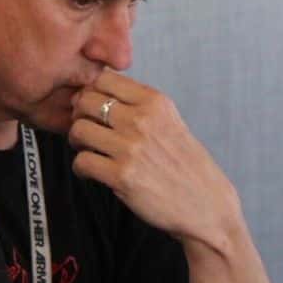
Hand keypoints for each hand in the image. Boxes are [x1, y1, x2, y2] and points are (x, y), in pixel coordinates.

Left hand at [68, 71, 240, 251]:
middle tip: (85, 129)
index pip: (104, 79)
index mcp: (156, 102)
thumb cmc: (186, 165)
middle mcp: (143, 120)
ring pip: (79, 130)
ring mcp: (132, 148)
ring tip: (88, 151)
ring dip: (77, 142)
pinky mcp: (122, 176)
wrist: (205, 204)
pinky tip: (92, 172)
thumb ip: (141, 106)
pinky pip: (82, 162)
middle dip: (79, 115)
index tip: (92, 107)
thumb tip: (99, 94)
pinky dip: (81, 168)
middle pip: (86, 101)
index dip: (90, 91)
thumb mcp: (171, 122)